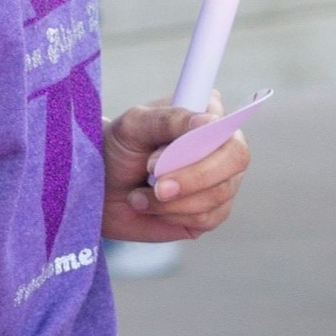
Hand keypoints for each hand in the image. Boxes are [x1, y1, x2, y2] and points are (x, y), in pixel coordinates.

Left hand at [102, 99, 247, 242]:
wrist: (100, 189)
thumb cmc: (119, 149)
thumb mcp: (134, 125)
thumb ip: (170, 119)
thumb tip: (209, 122)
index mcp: (208, 117)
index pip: (228, 126)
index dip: (205, 141)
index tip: (167, 152)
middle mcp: (222, 149)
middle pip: (235, 161)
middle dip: (193, 176)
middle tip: (157, 185)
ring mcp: (220, 182)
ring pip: (218, 194)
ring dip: (172, 200)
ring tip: (139, 195)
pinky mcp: (210, 213)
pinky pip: (206, 218)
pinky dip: (172, 216)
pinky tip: (150, 208)